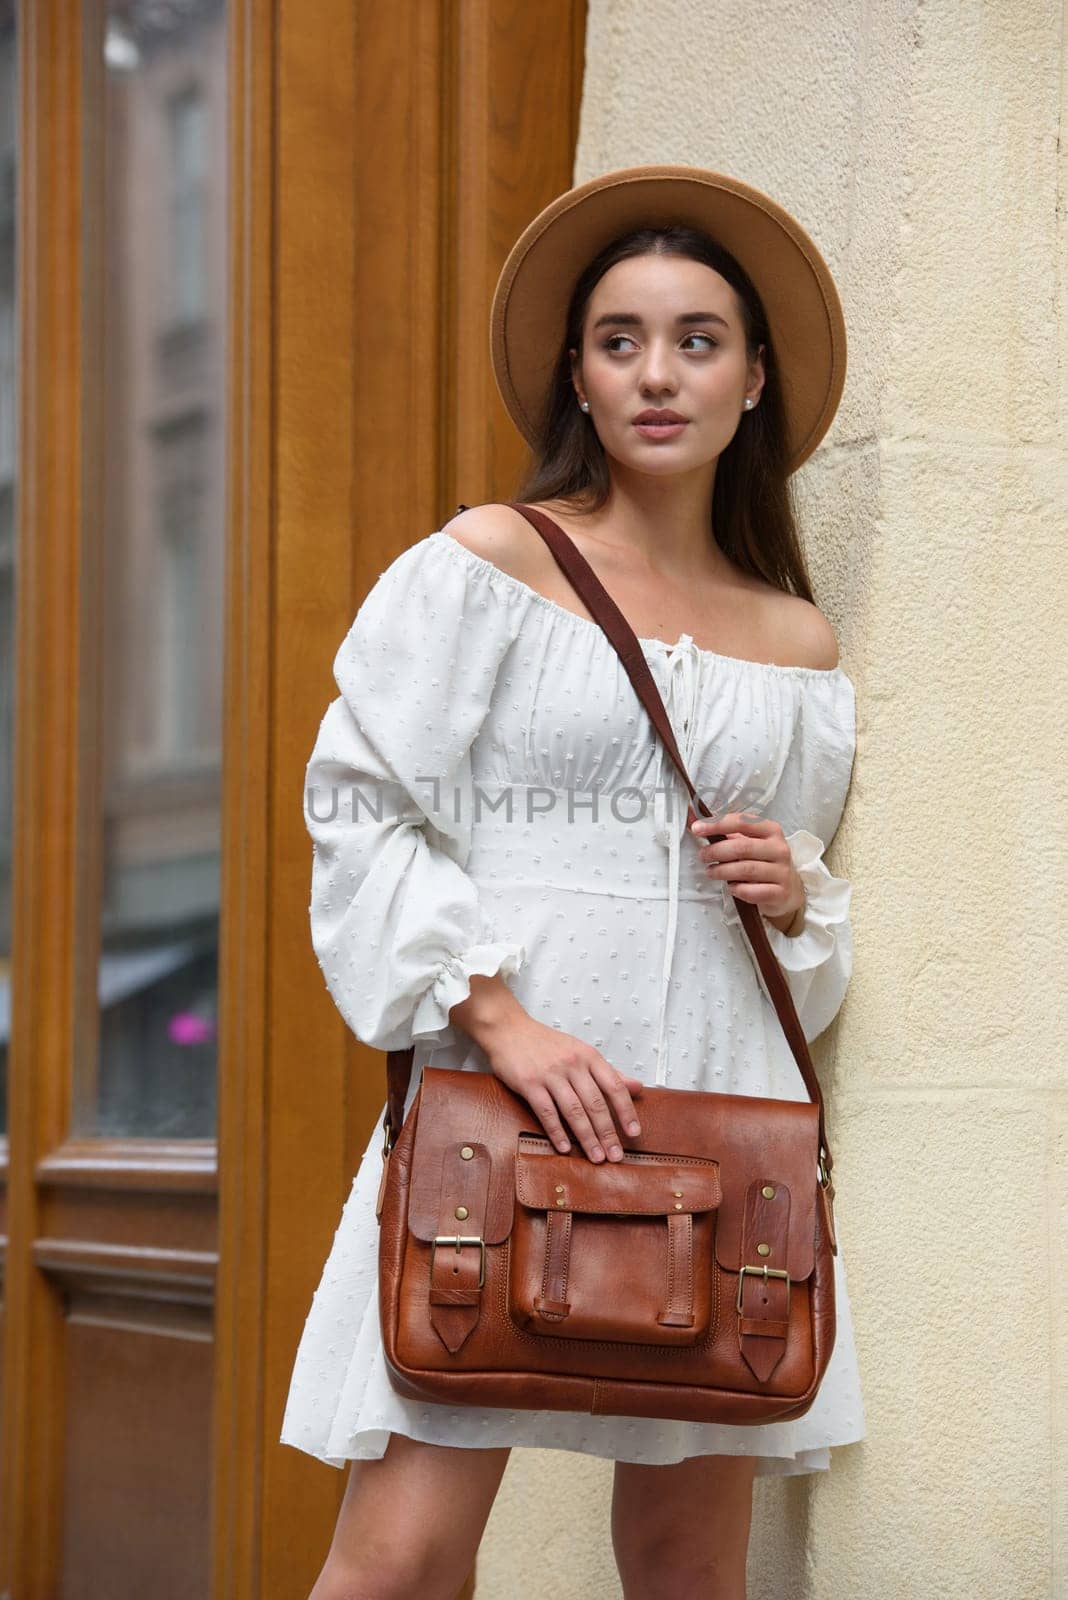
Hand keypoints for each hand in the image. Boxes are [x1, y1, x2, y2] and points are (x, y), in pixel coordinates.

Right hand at [478, 1012, 644, 1163]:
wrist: (509, 1029)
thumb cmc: (546, 1044)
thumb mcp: (581, 1051)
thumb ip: (608, 1072)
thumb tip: (637, 1087)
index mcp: (588, 1056)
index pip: (614, 1086)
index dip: (626, 1112)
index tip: (634, 1133)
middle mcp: (572, 1064)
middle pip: (596, 1104)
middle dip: (608, 1133)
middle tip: (615, 1155)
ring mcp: (550, 1074)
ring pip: (574, 1111)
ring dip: (587, 1137)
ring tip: (596, 1157)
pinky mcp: (529, 1083)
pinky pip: (547, 1112)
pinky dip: (557, 1132)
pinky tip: (565, 1147)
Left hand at [690, 810, 804, 931]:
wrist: (788, 889)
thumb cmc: (762, 861)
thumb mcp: (747, 842)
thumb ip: (722, 830)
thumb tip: (691, 816)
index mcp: (771, 830)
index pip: (742, 822)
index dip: (717, 824)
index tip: (697, 828)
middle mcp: (779, 849)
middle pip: (742, 847)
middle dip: (716, 851)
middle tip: (703, 856)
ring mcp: (782, 871)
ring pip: (746, 869)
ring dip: (722, 871)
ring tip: (711, 872)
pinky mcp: (780, 892)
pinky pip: (753, 891)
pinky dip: (737, 889)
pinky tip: (731, 887)